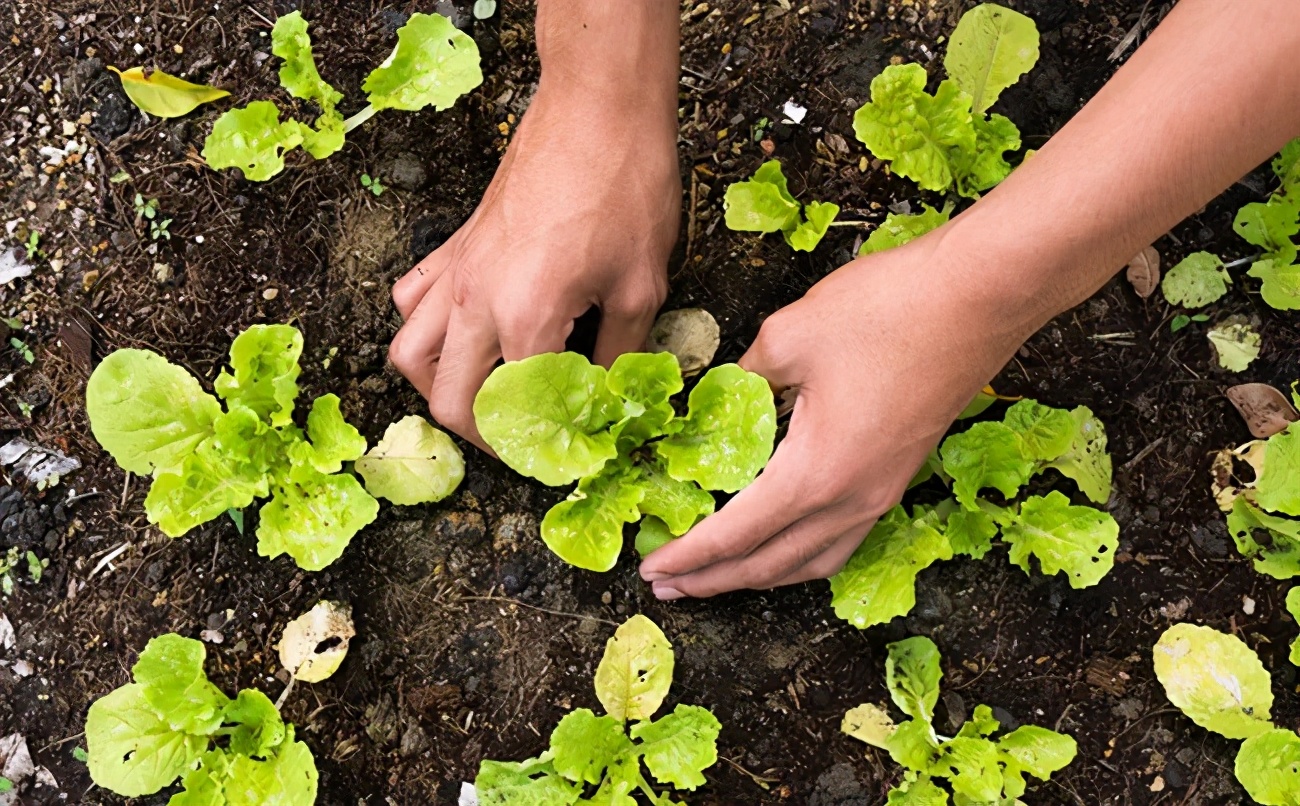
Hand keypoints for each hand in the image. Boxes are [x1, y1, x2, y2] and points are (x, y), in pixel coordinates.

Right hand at [388, 82, 679, 448]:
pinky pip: (413, 300)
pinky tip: (463, 333)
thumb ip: (620, 355)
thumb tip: (610, 400)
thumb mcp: (642, 286)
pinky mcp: (455, 245)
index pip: (517, 413)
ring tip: (482, 396)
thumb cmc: (627, 188)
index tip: (567, 454)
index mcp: (526, 319)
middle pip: (449, 400)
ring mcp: (457, 272)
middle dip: (483, 435)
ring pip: (410, 354)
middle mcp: (477, 302)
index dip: (543, 447)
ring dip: (439, 388)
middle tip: (523, 440)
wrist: (597, 109)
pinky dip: (425, 329)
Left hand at [638, 233, 1032, 597]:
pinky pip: (842, 541)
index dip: (688, 556)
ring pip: (811, 562)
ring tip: (717, 576)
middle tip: (668, 585)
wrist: (982, 295)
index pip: (735, 535)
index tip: (651, 569)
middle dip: (714, 579)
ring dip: (759, 575)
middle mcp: (851, 500)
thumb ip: (742, 379)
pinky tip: (784, 543)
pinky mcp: (900, 476)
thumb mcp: (788, 336)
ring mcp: (883, 493)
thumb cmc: (888, 309)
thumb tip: (717, 399)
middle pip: (770, 564)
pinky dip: (801, 556)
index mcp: (815, 474)